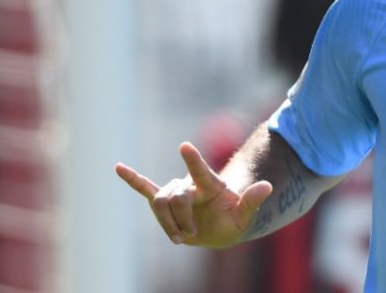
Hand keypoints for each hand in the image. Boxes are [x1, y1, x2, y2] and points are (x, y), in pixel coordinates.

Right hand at [115, 142, 272, 247]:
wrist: (220, 227)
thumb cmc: (232, 220)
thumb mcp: (245, 216)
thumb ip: (253, 201)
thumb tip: (267, 186)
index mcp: (211, 185)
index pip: (201, 170)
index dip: (193, 160)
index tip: (185, 146)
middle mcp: (191, 185)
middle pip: (176, 197)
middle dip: (181, 218)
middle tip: (190, 237)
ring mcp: (177, 192)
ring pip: (160, 202)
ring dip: (167, 222)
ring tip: (179, 238)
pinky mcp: (164, 202)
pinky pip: (146, 189)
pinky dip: (132, 179)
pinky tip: (118, 167)